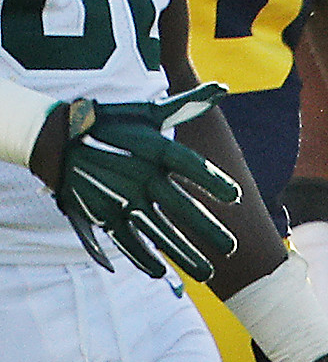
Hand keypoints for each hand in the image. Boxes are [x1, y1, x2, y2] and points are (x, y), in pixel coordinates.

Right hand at [47, 84, 239, 283]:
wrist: (58, 138)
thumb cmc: (114, 124)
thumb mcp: (150, 112)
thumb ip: (188, 105)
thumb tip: (223, 88)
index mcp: (152, 148)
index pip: (188, 164)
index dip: (212, 180)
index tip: (235, 197)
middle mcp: (138, 174)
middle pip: (178, 206)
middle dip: (206, 230)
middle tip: (231, 249)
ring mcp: (119, 196)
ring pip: (156, 230)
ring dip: (182, 254)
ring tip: (208, 273)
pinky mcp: (102, 213)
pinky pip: (125, 240)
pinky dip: (142, 258)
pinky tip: (162, 273)